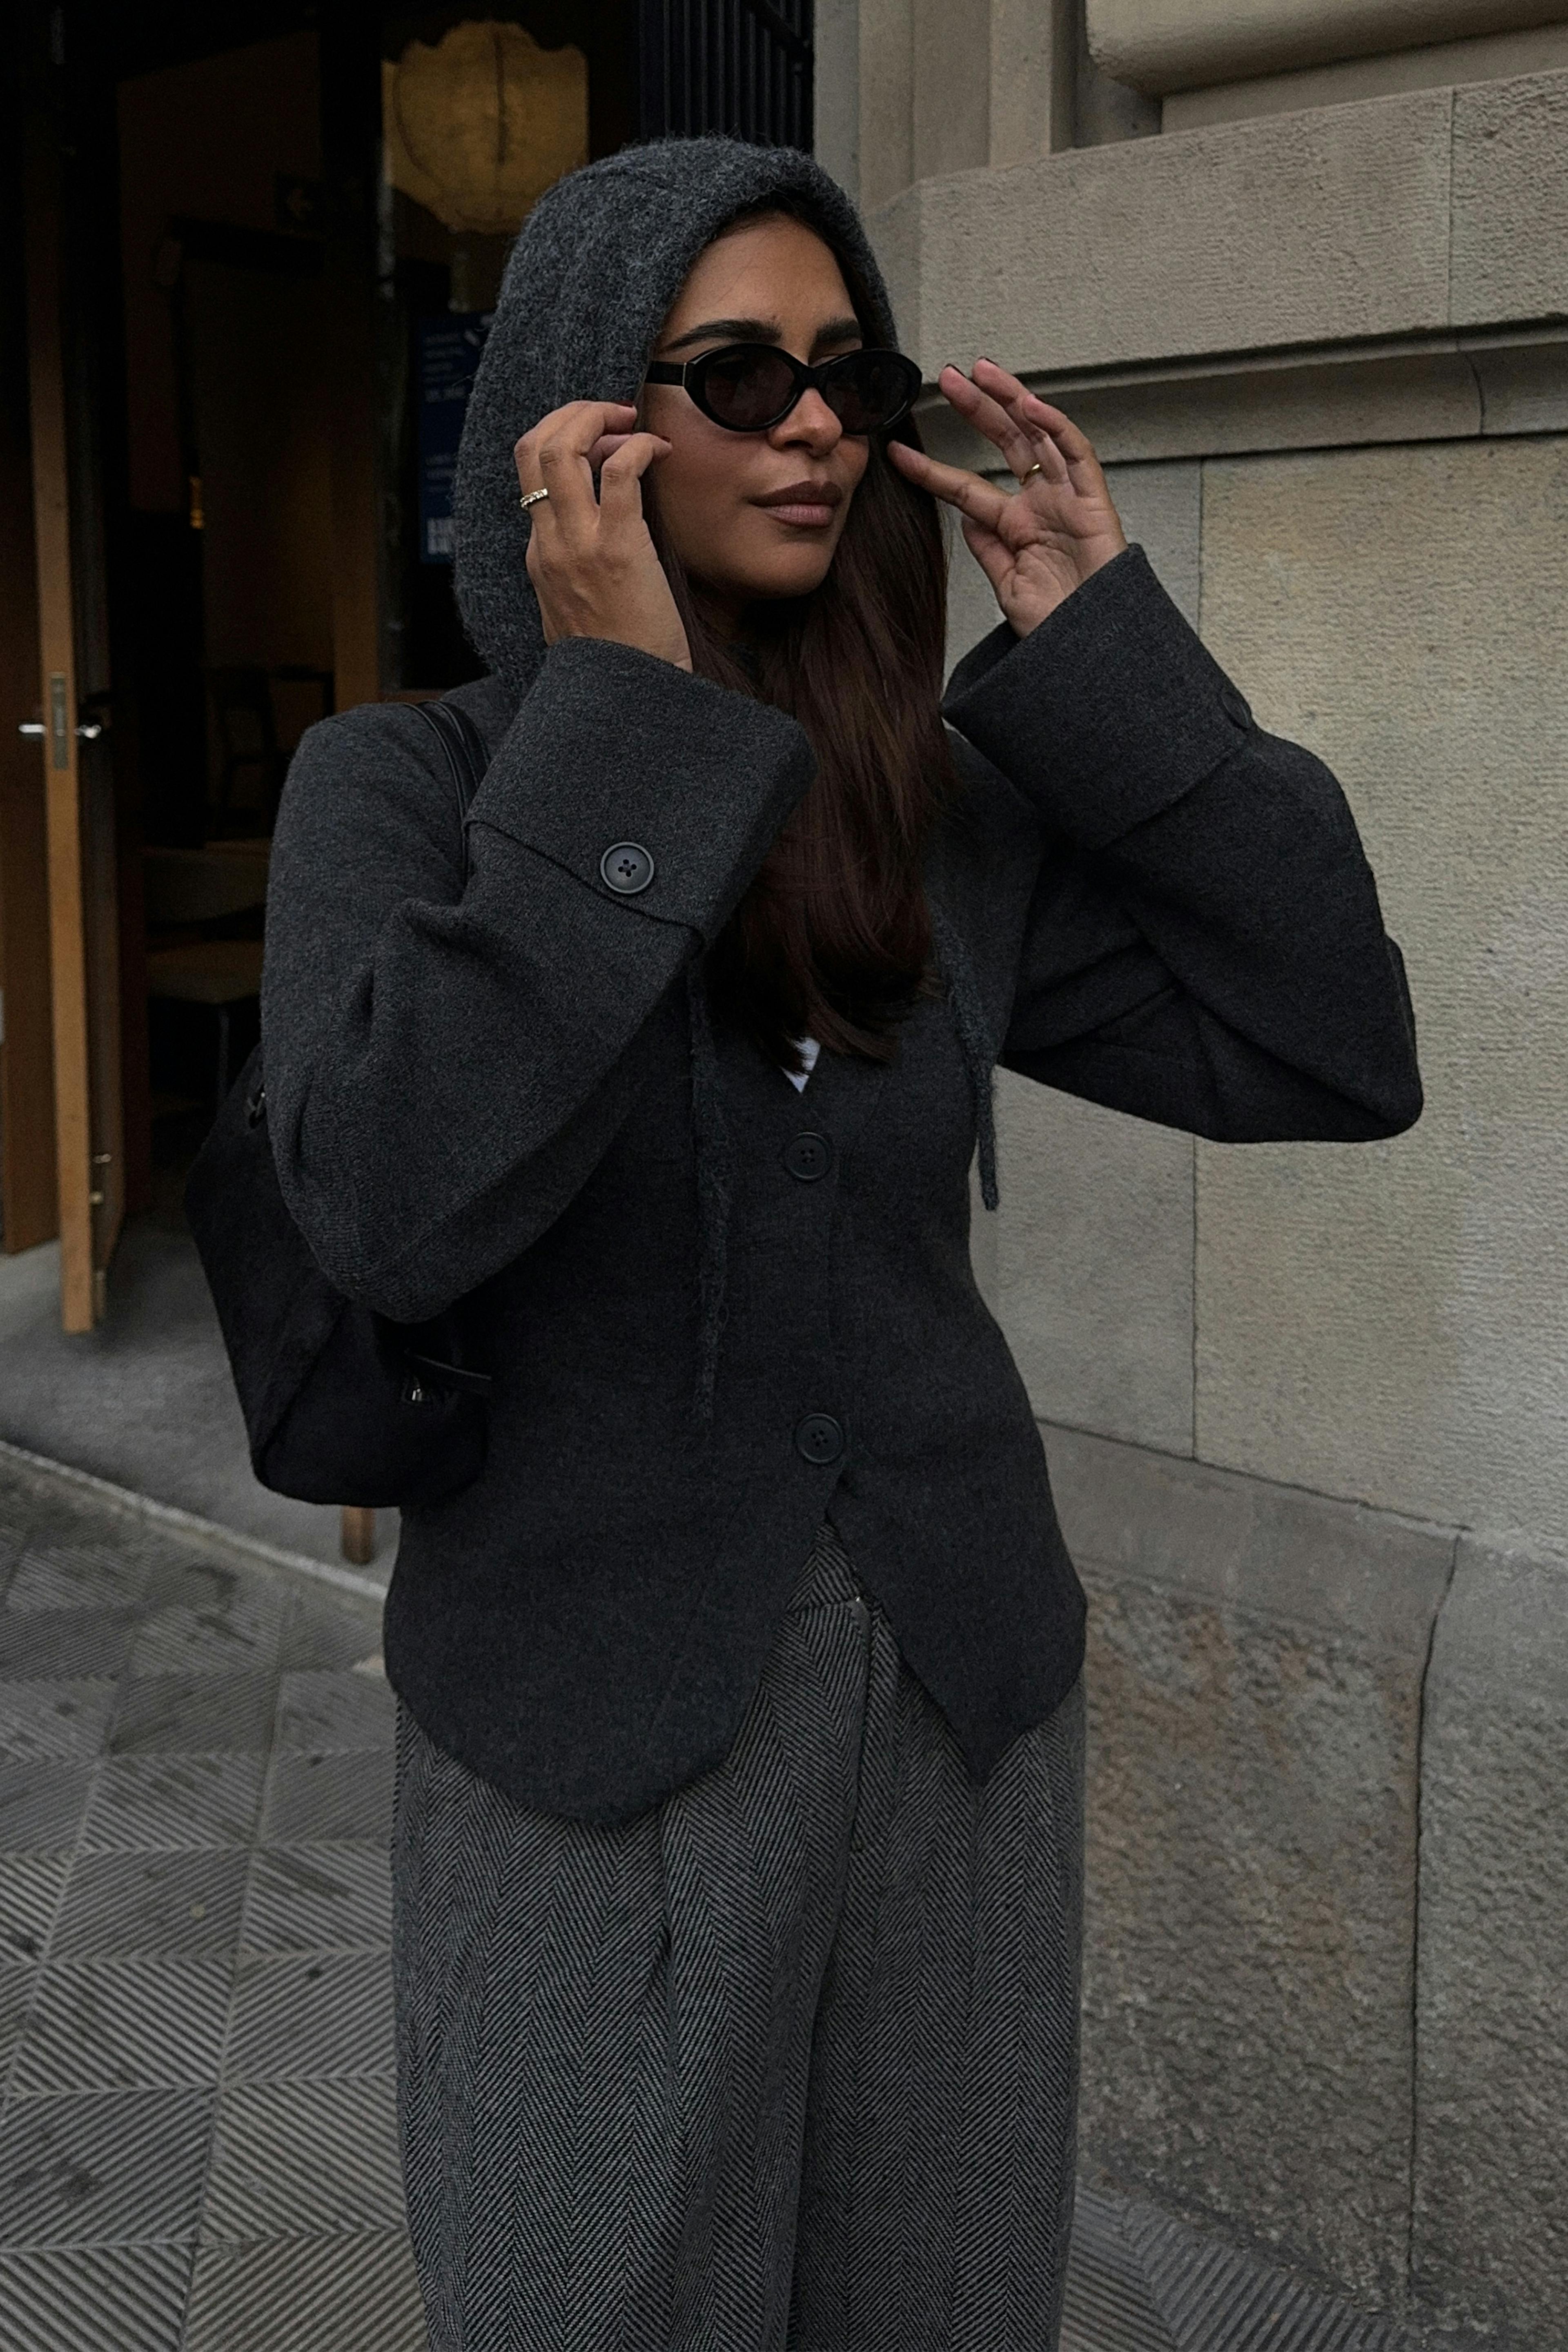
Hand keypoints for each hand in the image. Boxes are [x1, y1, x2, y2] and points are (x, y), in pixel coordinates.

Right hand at [515, 402, 691, 670]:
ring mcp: (578, 544)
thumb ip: (575, 569)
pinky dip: (640, 446)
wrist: (630, 699)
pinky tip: (661, 452)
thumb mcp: (577, 611)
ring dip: (598, 417)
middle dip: (571, 414)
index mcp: (540, 556)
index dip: (566, 441)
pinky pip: (621, 471)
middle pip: (533, 447)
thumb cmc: (620, 659)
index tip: (603, 442)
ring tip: (632, 420)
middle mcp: (549, 544)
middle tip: (612, 413)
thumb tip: (595, 532)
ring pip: (563, 447)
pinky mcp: (618, 548)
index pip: (531, 474)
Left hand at [887, 358, 1126, 636]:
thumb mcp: (1006, 585)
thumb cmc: (1057, 627)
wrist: (1091, 652)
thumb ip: (986, 548)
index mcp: (1016, 526)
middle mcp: (1041, 505)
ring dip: (1012, 400)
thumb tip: (963, 514)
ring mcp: (1067, 500)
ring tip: (983, 372)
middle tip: (948, 378)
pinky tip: (1030, 406)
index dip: (932, 470)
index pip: (966, 487)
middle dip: (978, 407)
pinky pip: (1077, 455)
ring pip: (1040, 435)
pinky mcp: (1095, 503)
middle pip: (1006, 443)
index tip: (898, 454)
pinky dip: (1056, 428)